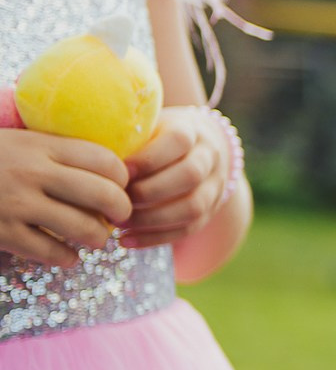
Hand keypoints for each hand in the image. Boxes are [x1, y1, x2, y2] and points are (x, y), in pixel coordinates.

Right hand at [0, 127, 131, 264]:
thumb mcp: (20, 141)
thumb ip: (58, 150)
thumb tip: (111, 169)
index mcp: (41, 144)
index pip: (107, 161)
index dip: (123, 178)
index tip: (120, 186)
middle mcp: (33, 172)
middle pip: (106, 196)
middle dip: (121, 211)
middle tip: (117, 217)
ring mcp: (17, 204)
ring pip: (86, 229)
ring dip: (97, 238)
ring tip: (92, 237)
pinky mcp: (3, 233)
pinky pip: (54, 254)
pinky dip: (68, 258)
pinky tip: (66, 254)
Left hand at [122, 107, 231, 250]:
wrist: (197, 147)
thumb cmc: (155, 136)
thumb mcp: (144, 128)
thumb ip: (125, 139)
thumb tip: (86, 158)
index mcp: (192, 130)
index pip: (178, 142)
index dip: (148, 159)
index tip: (119, 171)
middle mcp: (209, 158)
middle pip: (189, 176)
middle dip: (149, 192)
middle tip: (116, 201)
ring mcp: (215, 186)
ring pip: (193, 207)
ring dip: (152, 219)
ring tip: (119, 224)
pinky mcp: (210, 211)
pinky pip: (188, 229)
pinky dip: (155, 238)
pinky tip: (126, 241)